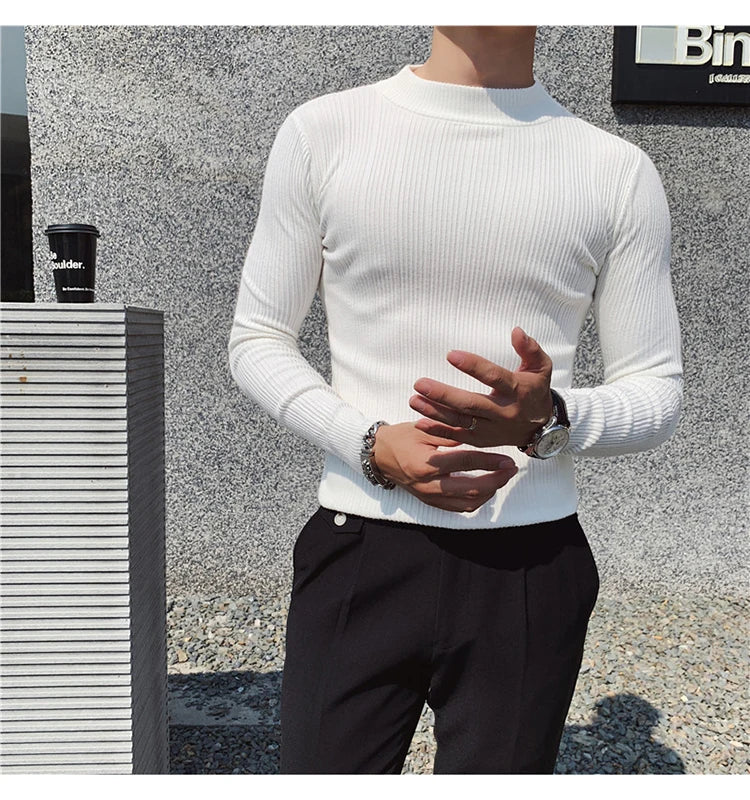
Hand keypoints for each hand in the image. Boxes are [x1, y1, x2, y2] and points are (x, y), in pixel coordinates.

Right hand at [373, 422, 517, 512]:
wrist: (379, 455)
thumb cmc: (401, 438)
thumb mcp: (424, 429)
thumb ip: (450, 433)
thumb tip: (478, 435)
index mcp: (426, 465)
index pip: (465, 464)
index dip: (490, 462)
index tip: (508, 459)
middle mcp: (428, 486)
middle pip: (471, 490)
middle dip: (496, 481)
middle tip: (510, 470)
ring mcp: (429, 497)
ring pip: (467, 504)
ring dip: (489, 493)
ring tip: (501, 478)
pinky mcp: (430, 502)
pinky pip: (458, 508)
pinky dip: (476, 500)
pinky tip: (486, 488)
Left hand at [409, 327, 553, 447]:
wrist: (540, 428)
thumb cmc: (535, 390)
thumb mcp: (541, 367)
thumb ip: (530, 349)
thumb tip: (516, 331)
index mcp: (517, 391)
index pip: (494, 377)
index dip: (472, 366)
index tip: (450, 355)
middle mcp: (503, 412)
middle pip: (470, 404)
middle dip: (443, 394)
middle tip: (419, 383)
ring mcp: (491, 429)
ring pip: (460, 421)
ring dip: (435, 412)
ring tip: (414, 400)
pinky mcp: (482, 440)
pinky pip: (458, 437)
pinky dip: (438, 431)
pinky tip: (419, 422)